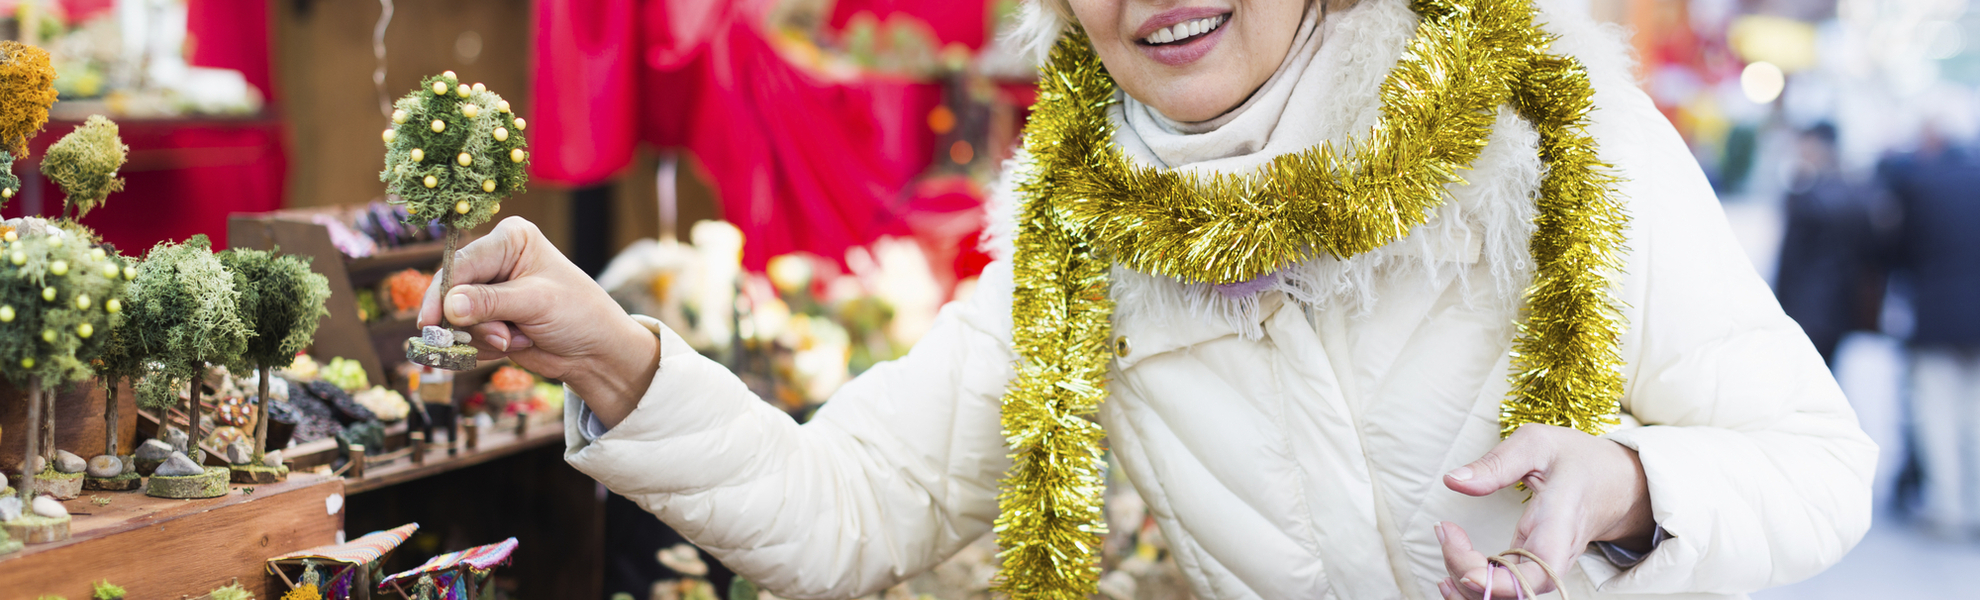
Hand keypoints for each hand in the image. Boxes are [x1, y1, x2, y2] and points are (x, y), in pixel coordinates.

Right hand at [417, 217, 659, 425]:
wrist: (596, 352)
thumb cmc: (578, 314)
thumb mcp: (536, 303)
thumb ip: (490, 303)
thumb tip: (450, 306)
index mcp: (510, 240)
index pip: (462, 262)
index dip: (443, 292)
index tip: (431, 321)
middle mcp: (495, 261)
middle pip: (451, 291)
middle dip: (471, 322)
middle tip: (502, 339)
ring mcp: (489, 292)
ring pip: (455, 319)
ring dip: (482, 338)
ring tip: (517, 339)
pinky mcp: (487, 320)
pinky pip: (464, 337)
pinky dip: (483, 348)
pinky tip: (514, 346)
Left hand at [1433, 424, 1654, 598]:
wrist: (1617, 482)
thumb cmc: (1579, 460)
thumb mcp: (1538, 444)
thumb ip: (1496, 463)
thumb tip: (1453, 480)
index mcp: (1560, 523)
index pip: (1537, 572)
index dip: (1499, 584)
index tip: (1463, 566)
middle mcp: (1555, 554)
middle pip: (1516, 591)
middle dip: (1468, 574)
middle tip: (1445, 532)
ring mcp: (1546, 564)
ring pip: (1509, 596)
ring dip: (1468, 584)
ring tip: (1446, 547)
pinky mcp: (1534, 566)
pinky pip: (1506, 588)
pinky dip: (1476, 583)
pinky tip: (1454, 567)